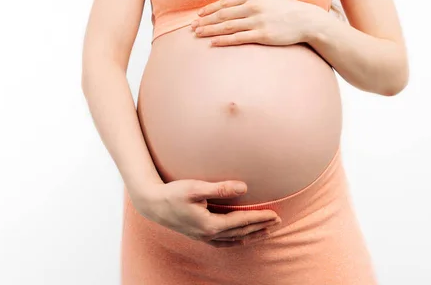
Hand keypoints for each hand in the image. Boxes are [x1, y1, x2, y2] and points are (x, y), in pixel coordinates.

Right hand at [132, 179, 281, 247]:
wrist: (151, 204)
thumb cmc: (172, 193)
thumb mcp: (196, 187)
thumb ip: (220, 188)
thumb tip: (244, 188)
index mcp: (210, 224)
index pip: (242, 221)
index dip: (260, 218)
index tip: (275, 215)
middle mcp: (208, 234)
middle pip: (241, 233)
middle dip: (261, 227)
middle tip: (278, 222)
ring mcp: (203, 237)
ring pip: (234, 240)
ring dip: (252, 236)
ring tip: (267, 231)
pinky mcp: (198, 236)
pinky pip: (223, 243)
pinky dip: (236, 241)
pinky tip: (242, 239)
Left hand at [191, 0, 313, 46]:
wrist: (305, 20)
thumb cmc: (285, 9)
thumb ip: (250, 0)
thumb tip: (231, 6)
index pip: (225, 2)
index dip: (210, 9)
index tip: (198, 15)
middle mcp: (253, 6)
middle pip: (222, 14)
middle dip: (205, 21)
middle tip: (192, 27)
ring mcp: (257, 21)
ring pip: (227, 26)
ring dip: (210, 30)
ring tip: (198, 34)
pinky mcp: (262, 35)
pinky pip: (238, 38)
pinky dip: (223, 40)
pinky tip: (213, 43)